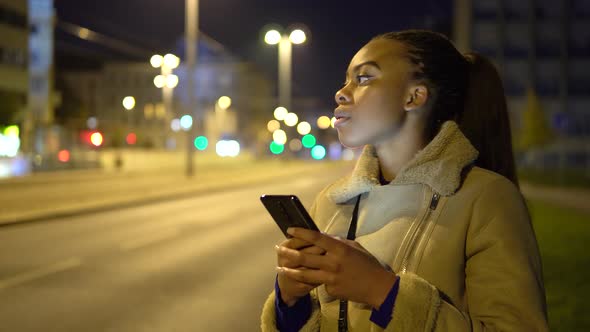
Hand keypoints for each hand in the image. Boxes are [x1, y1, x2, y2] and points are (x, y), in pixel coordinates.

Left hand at [276, 227, 397, 308]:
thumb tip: (324, 237)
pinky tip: (316, 281)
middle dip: (289, 252)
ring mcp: (330, 278)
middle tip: (278, 249)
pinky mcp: (331, 290)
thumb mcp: (355, 247)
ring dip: (290, 271)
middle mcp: (333, 262)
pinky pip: (320, 284)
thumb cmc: (368, 264)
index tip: (290, 229)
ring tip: (280, 268)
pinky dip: (317, 281)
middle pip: (305, 256)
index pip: (316, 238)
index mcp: (340, 249)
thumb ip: (338, 242)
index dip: (301, 233)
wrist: (378, 287)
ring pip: (305, 274)